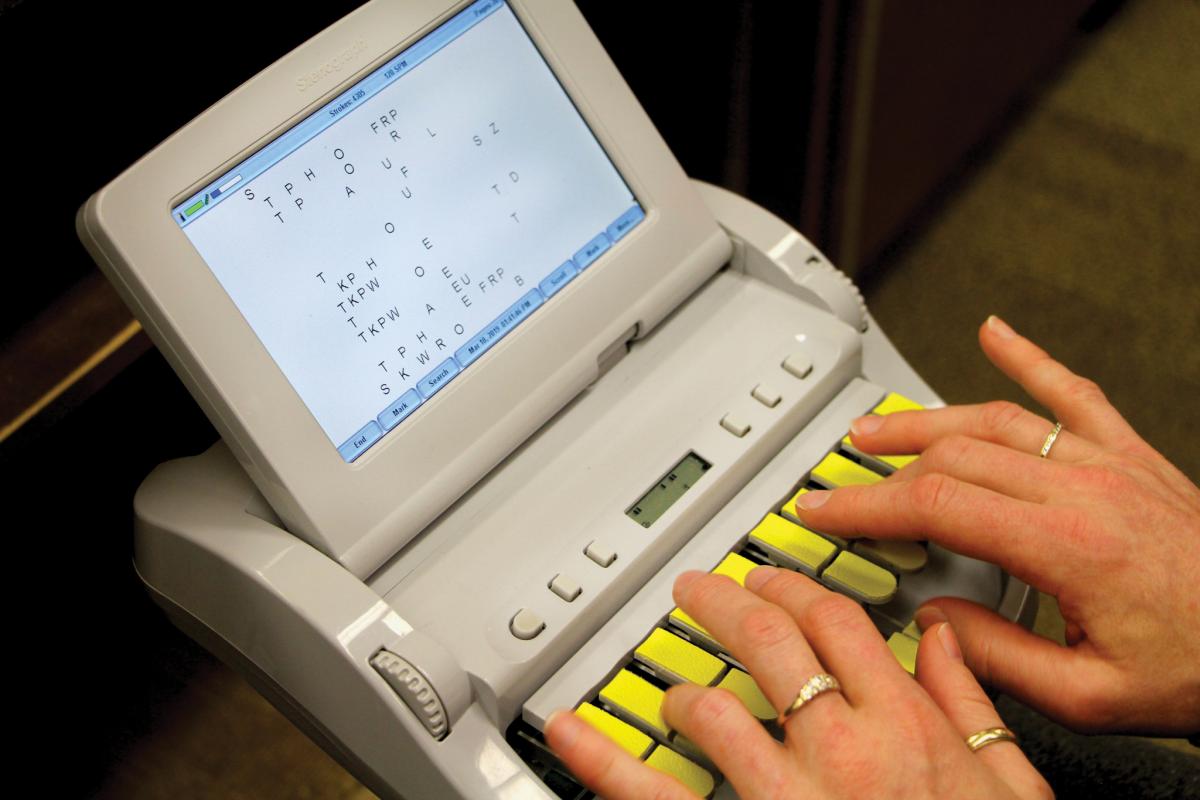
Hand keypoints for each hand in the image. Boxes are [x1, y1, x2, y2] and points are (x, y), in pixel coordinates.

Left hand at [545, 567, 1050, 798]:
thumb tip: (944, 641)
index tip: (772, 581)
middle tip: (696, 591)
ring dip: (684, 692)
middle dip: (725, 603)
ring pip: (713, 709)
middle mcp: (842, 750)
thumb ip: (971, 705)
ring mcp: (786, 796)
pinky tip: (567, 734)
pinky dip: (602, 762)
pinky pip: (658, 797)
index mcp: (905, 726)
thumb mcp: (1010, 786)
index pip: (834, 621)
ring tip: (673, 691)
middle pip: (769, 641)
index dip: (793, 588)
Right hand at [796, 315, 1199, 734]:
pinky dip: (1029, 357)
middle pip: (955, 454)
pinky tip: (997, 334)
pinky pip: (1074, 392)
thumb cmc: (1199, 668)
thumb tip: (934, 622)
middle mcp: (1085, 490)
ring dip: (927, 417)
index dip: (867, 505)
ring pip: (997, 418)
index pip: (936, 504)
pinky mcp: (1134, 456)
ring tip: (878, 425)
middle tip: (840, 479)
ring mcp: (1111, 464)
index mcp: (1067, 546)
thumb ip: (997, 656)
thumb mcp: (1088, 697)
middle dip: (883, 467)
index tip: (824, 509)